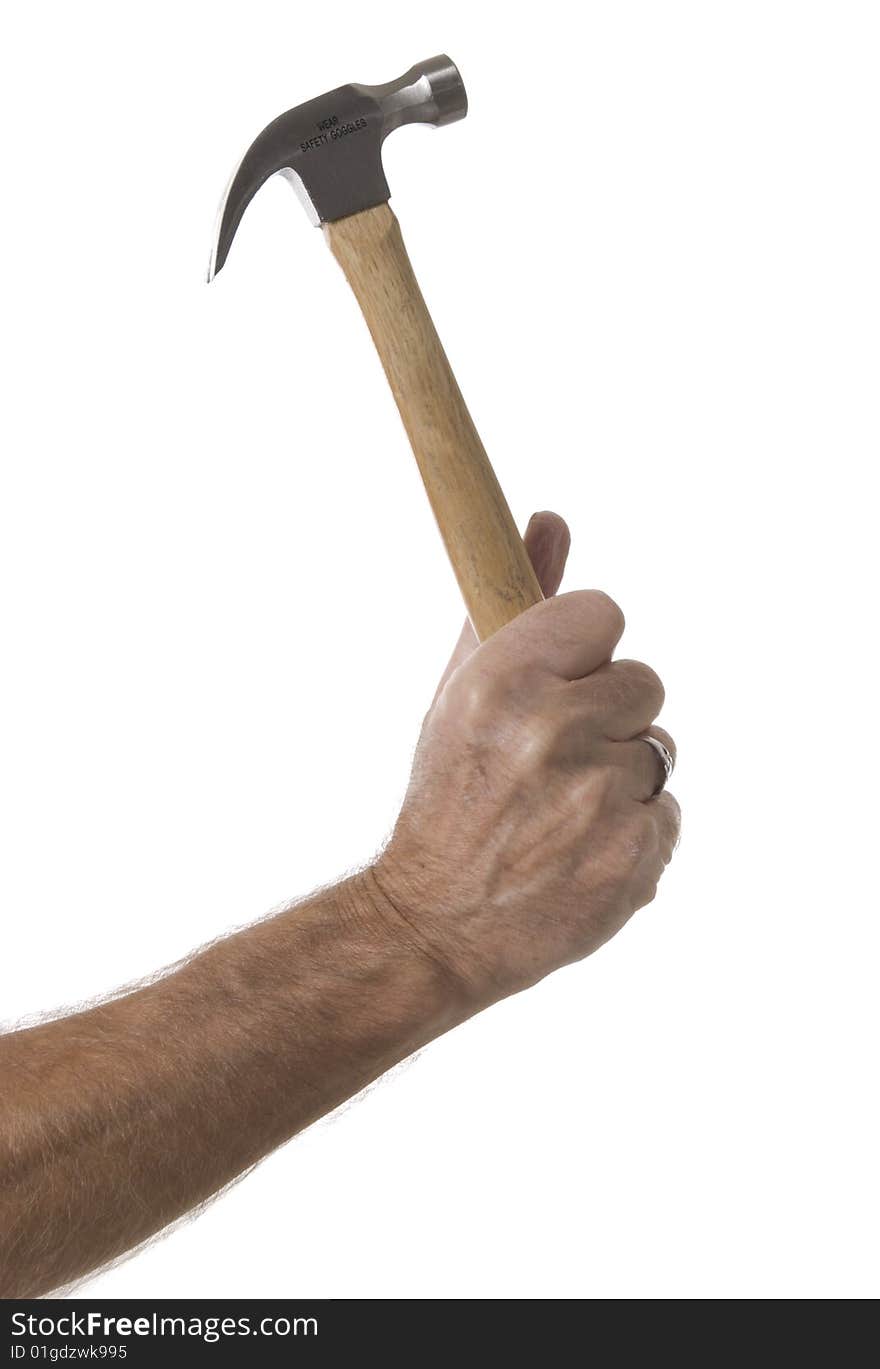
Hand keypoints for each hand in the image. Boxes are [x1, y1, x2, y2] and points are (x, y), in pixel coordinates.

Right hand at [368, 512, 679, 1006]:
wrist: (436, 923)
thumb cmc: (446, 799)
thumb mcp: (459, 694)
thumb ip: (509, 605)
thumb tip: (550, 521)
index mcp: (504, 680)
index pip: (604, 613)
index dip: (586, 648)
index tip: (564, 675)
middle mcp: (553, 731)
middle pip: (644, 682)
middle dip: (608, 716)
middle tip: (553, 757)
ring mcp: (600, 797)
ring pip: (660, 752)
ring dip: (622, 776)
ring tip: (561, 811)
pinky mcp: (636, 854)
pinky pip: (668, 813)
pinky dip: (634, 832)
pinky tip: (580, 850)